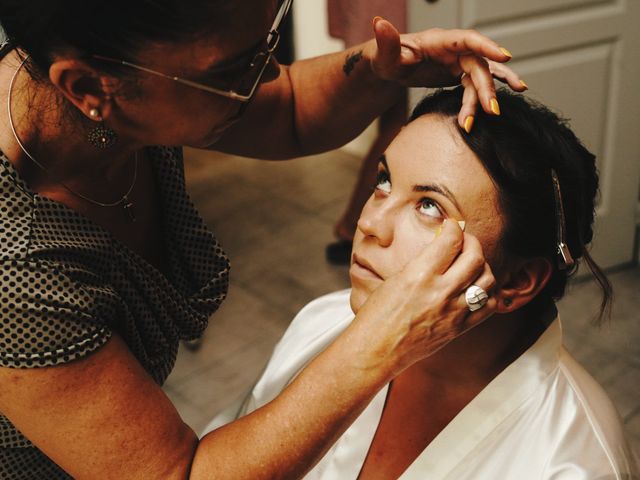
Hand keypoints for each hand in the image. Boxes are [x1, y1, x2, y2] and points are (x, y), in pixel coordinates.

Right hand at [354, 219, 496, 375]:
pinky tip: (476, 288)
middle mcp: (440, 292)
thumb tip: (444, 247)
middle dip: (472, 243)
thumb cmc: (378, 315)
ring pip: (487, 280)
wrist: (376, 350)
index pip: (451, 240)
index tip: (450, 227)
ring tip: (470, 265)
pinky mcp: (459, 329)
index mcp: (419, 275)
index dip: (453, 228)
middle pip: (475, 257)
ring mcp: (453, 312)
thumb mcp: (396, 279)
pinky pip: (488, 306)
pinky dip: (487, 293)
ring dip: (482, 266)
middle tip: (463, 242)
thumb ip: (423, 263)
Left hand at [368, 18, 526, 128]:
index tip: (506, 56)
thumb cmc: (386, 58)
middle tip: (492, 110)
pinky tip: (491, 110)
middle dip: (486, 87)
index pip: (468, 39)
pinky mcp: (458, 74)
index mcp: (440, 40)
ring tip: (493, 114)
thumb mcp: (384, 54)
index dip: (487, 46)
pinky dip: (481, 98)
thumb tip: (379, 23)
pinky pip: (474, 86)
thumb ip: (386, 42)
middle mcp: (454, 49)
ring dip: (486, 96)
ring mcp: (458, 61)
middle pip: (478, 65)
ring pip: (479, 78)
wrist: (389, 68)